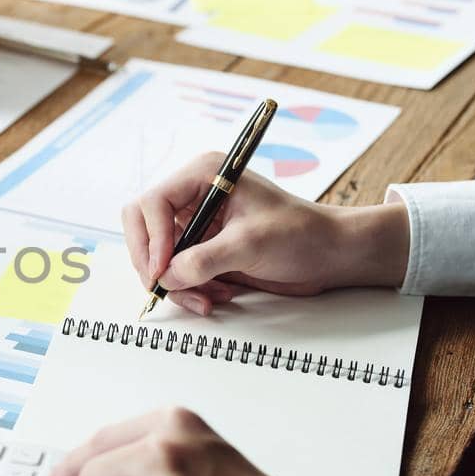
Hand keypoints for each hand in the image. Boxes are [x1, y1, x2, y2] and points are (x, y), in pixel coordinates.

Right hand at [122, 153, 409, 315]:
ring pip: (158, 257)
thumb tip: (166, 277)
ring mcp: (198, 224)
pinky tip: (217, 296)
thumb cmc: (301, 234)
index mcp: (203, 176)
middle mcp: (194, 196)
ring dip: (178, 283)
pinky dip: (190, 290)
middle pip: (144, 229)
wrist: (330, 254)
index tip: (162, 271)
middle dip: (154, 263)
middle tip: (166, 289)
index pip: (151, 204)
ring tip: (208, 299)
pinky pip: (177, 273)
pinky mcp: (204, 249)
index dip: (150, 239)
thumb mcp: (250, 244)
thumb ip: (203, 260)